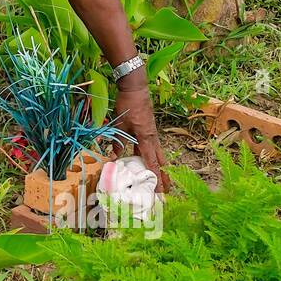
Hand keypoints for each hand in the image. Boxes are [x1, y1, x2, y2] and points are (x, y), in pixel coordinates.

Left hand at [112, 72, 169, 192]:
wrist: (136, 88)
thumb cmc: (128, 105)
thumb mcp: (119, 125)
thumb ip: (117, 143)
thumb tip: (113, 159)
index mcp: (146, 139)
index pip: (153, 164)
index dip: (156, 179)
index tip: (159, 192)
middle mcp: (153, 139)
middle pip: (161, 162)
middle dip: (164, 177)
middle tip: (166, 192)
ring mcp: (152, 135)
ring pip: (158, 155)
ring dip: (160, 168)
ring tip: (161, 180)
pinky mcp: (149, 130)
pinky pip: (152, 148)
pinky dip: (152, 157)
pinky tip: (146, 161)